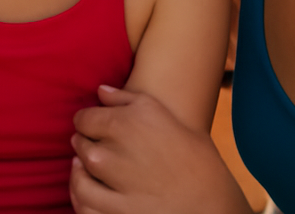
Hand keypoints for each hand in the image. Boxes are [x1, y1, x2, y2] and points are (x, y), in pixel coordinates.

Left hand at [70, 85, 250, 213]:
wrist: (215, 208)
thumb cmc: (197, 160)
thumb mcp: (165, 116)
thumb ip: (127, 99)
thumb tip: (100, 90)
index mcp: (126, 123)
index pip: (84, 119)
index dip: (87, 122)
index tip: (92, 127)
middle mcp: (115, 153)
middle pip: (80, 145)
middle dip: (84, 145)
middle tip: (95, 149)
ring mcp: (114, 188)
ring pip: (79, 177)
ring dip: (79, 173)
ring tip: (86, 171)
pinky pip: (85, 207)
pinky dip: (83, 200)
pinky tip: (91, 195)